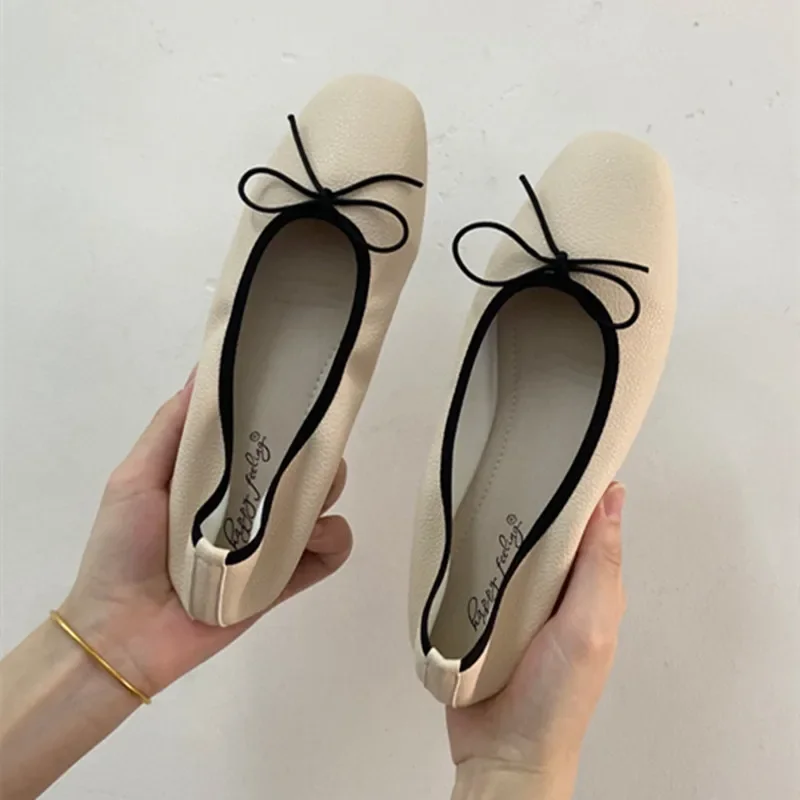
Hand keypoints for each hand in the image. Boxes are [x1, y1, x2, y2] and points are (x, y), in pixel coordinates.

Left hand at [60, 373, 352, 698]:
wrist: (124, 632)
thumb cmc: (123, 548)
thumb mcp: (136, 477)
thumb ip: (172, 428)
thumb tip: (205, 369)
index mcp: (221, 475)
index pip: (267, 435)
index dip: (287, 414)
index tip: (300, 394)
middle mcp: (252, 503)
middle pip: (305, 465)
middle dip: (316, 452)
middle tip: (302, 455)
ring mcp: (271, 541)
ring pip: (324, 503)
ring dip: (325, 495)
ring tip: (298, 506)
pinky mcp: (286, 579)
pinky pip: (332, 551)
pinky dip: (333, 541)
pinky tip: (309, 542)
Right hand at [447, 484, 626, 799]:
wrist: (503, 751)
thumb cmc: (554, 700)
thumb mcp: (589, 627)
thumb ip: (599, 565)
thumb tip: (613, 499)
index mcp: (590, 588)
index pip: (589, 523)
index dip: (579, 486)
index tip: (559, 449)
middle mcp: (556, 590)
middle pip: (546, 530)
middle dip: (531, 501)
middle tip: (507, 466)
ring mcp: (519, 601)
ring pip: (510, 547)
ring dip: (497, 527)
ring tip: (478, 493)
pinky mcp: (486, 612)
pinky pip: (480, 572)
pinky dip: (472, 555)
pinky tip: (459, 536)